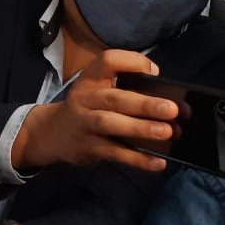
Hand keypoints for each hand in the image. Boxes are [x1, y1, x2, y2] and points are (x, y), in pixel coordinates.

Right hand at [13, 50, 174, 171]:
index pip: (108, 61)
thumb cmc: (87, 108)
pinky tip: (157, 162)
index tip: (154, 73)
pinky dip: (137, 159)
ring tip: (167, 132)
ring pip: (109, 124)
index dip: (132, 63)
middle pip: (113, 98)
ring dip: (139, 128)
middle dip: (143, 104)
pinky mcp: (88, 148)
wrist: (52, 133)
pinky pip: (114, 153)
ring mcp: (84, 124)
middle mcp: (85, 99)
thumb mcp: (98, 89)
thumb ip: (127, 86)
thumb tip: (165, 93)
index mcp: (91, 79)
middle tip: (172, 109)